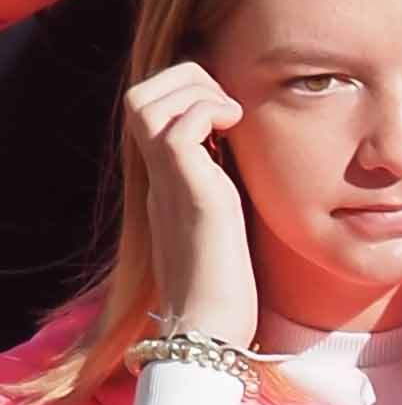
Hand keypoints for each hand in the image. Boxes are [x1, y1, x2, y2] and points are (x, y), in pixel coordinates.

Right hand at [123, 62, 253, 353]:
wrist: (210, 326)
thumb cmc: (229, 280)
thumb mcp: (232, 214)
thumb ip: (231, 181)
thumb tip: (256, 153)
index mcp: (169, 176)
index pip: (154, 106)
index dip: (189, 89)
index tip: (232, 110)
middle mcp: (160, 174)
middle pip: (142, 93)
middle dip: (189, 79)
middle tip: (231, 107)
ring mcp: (170, 181)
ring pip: (147, 102)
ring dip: (196, 93)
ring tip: (233, 119)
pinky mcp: (190, 194)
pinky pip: (177, 130)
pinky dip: (208, 115)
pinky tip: (238, 133)